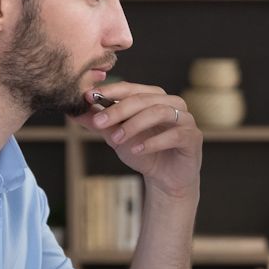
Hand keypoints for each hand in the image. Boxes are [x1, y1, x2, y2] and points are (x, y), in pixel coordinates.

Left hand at [71, 82, 201, 199]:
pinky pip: (173, 134)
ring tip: (116, 139)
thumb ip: (101, 124)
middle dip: (118, 110)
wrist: (165, 180)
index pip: (131, 88)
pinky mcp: (193, 137)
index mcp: (154, 97)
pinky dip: (153, 141)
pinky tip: (137, 150)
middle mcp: (172, 103)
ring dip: (134, 125)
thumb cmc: (144, 153)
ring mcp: (185, 119)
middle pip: (143, 99)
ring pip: (159, 112)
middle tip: (98, 123)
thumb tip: (75, 113)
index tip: (88, 97)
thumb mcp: (117, 138)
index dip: (110, 91)